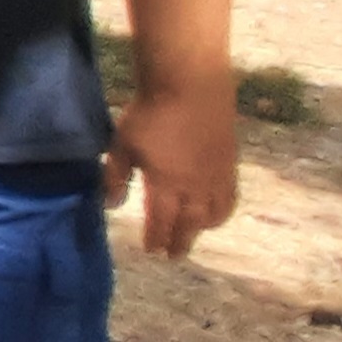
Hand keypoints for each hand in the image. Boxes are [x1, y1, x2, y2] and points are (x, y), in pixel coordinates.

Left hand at [107, 84, 237, 258]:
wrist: (190, 85)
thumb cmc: (150, 113)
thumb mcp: (121, 145)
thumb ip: (115, 177)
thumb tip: (111, 205)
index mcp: (166, 185)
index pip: (161, 222)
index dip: (156, 238)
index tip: (151, 251)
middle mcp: (195, 187)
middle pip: (190, 224)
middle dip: (180, 241)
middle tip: (173, 256)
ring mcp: (217, 175)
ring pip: (214, 213)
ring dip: (203, 228)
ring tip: (194, 234)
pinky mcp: (230, 162)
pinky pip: (230, 196)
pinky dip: (223, 210)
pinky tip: (216, 211)